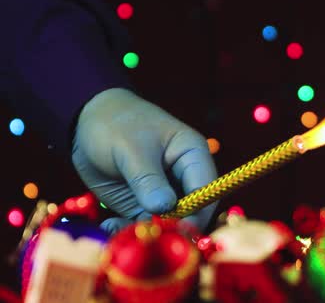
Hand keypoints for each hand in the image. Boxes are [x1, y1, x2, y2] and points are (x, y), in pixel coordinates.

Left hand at [72, 88, 216, 233]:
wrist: (85, 121)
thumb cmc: (115, 124)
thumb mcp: (131, 149)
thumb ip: (148, 180)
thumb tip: (164, 208)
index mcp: (192, 155)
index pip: (206, 190)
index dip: (197, 212)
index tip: (179, 230)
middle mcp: (183, 177)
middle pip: (192, 211)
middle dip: (173, 227)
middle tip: (148, 236)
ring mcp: (164, 192)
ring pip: (168, 222)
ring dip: (147, 231)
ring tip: (118, 228)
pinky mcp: (143, 204)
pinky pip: (145, 224)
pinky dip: (129, 230)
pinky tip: (109, 225)